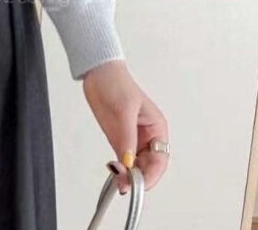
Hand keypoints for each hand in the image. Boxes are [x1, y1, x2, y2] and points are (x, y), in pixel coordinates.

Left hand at [81, 60, 169, 193]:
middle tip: (124, 184)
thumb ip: (126, 138)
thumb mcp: (123, 111)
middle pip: (149, 166)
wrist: (97, 73)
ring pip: (135, 166)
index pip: (160, 159)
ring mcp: (132, 138)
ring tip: (117, 180)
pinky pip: (123, 160)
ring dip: (128, 175)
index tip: (139, 183)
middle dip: (139, 178)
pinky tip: (114, 172)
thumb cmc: (116, 84)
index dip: (151, 174)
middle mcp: (147, 136)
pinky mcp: (119, 138)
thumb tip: (129, 162)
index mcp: (156, 128)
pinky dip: (120, 168)